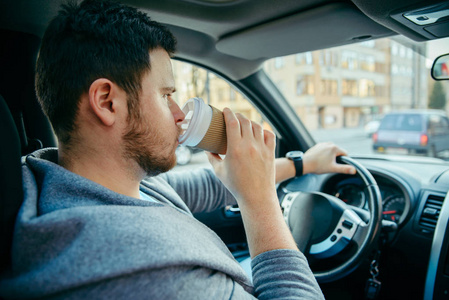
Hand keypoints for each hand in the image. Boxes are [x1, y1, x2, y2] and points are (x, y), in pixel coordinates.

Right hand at [208, 109, 297, 256]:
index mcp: (236, 149)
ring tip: (245, 122)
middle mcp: (250, 146)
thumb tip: (208, 149)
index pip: (233, 123)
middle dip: (238, 116)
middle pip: (245, 121)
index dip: (229, 113)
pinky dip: (263, 130)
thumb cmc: (236, 186)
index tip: (226, 110)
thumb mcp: (219, 172)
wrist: (256, 197)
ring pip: (257, 126)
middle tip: (234, 116)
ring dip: (250, 121)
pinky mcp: (270, 152)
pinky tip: (259, 132)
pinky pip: (269, 134)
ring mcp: (262, 148)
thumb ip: (212, 158)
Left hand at [303, 142, 355, 174]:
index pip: (345, 154)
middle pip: (337, 152)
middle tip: (329, 165)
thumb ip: (344, 169)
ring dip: (330, 156)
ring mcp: (322, 144)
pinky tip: (319, 160)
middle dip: (335, 158)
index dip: (343, 160)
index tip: (337, 165)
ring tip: (323, 163)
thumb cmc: (318, 166)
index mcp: (334, 148)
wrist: (304, 164)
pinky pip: (324, 150)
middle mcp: (329, 143)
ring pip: (331, 151)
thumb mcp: (333, 168)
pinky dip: (324, 155)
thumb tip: (354, 170)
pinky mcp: (317, 146)